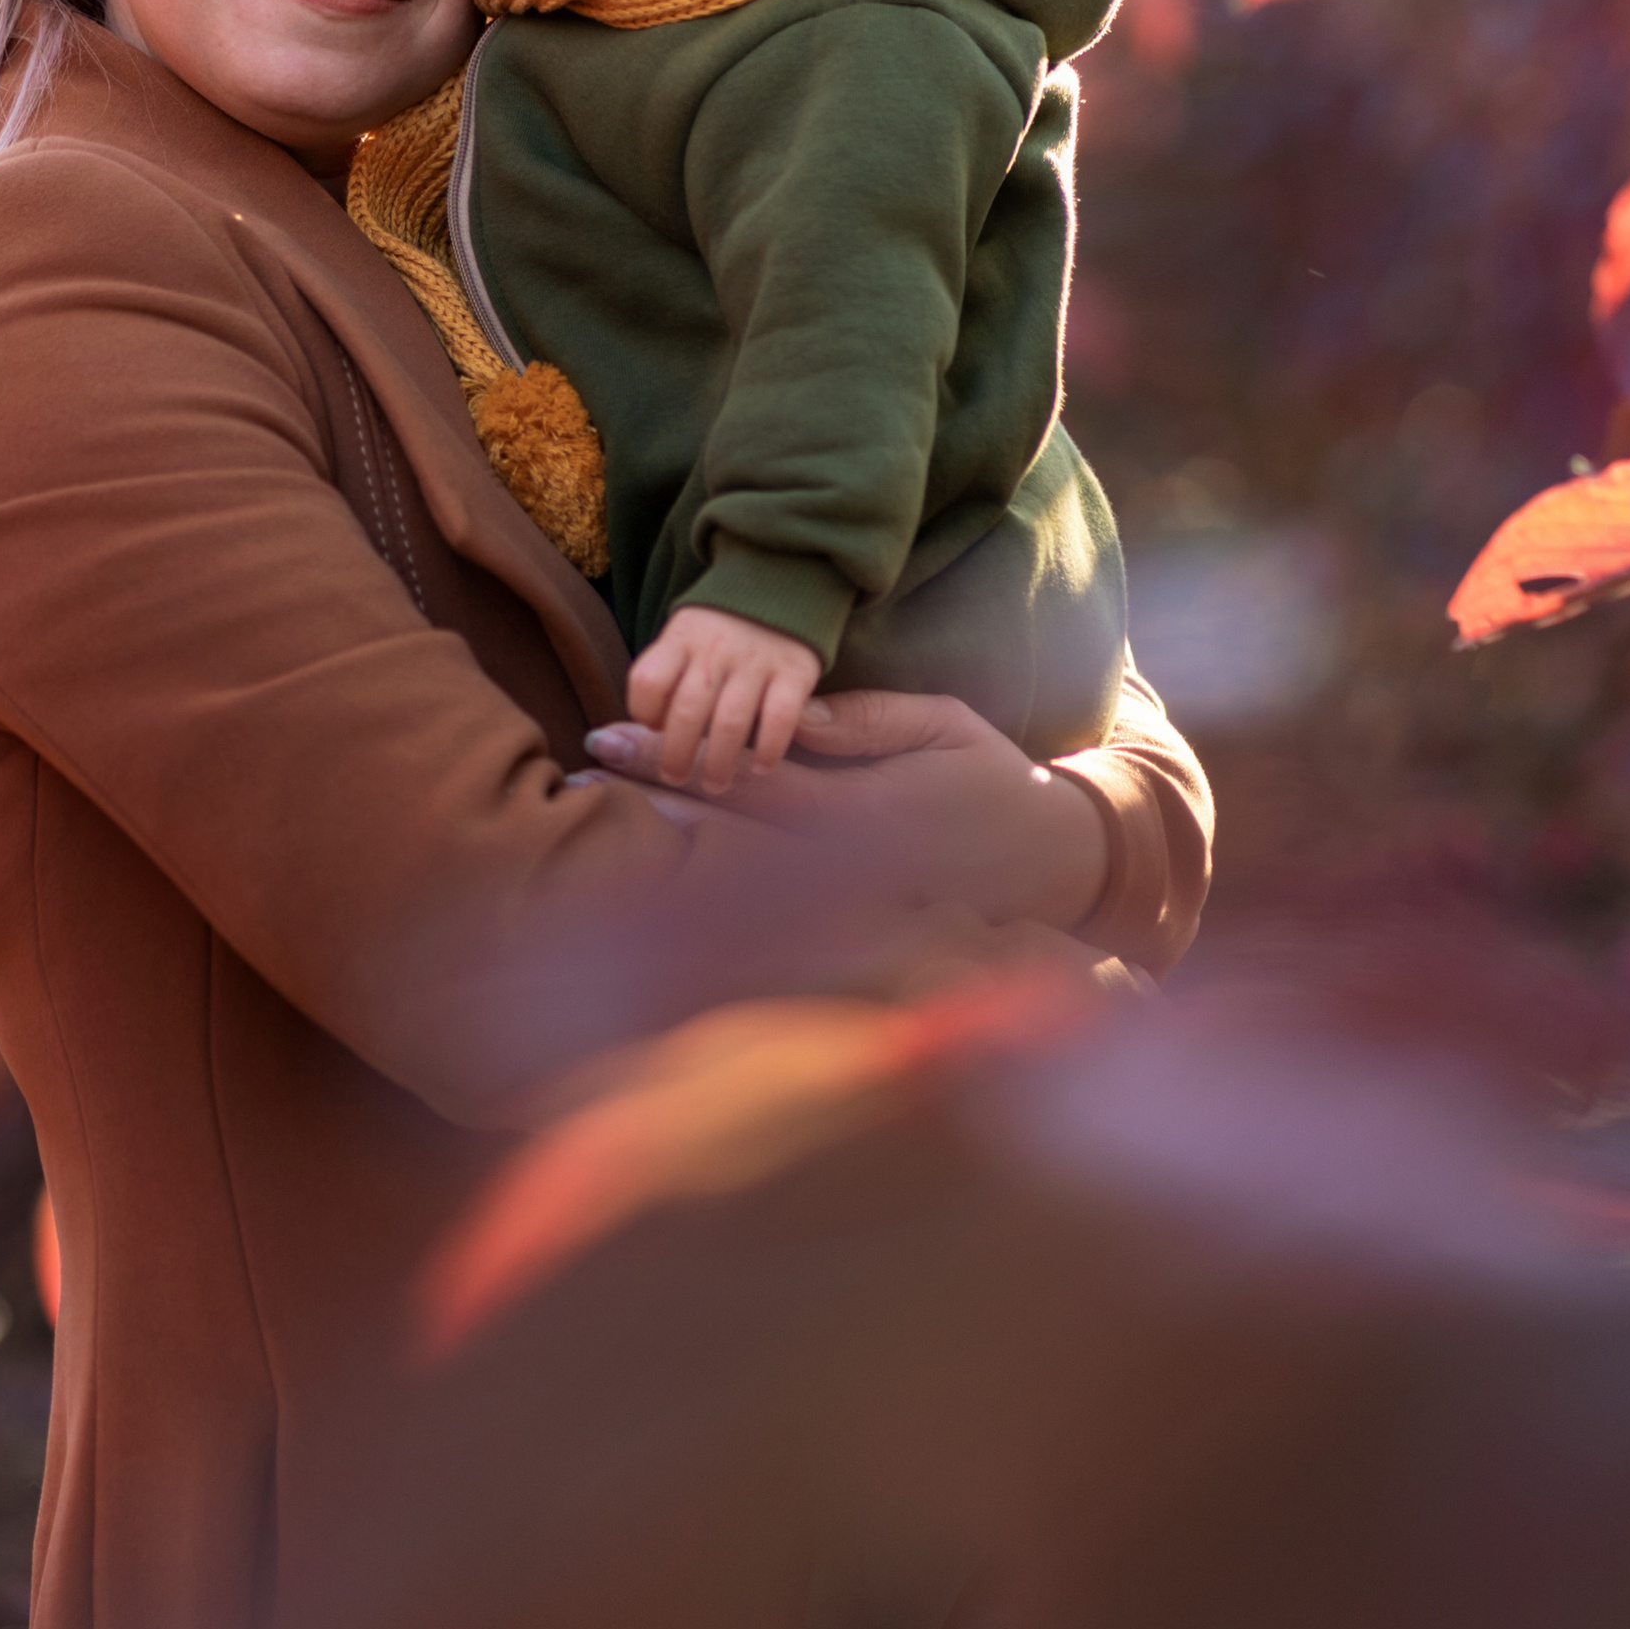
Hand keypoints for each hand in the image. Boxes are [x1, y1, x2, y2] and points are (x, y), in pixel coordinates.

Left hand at [583, 687, 1108, 932]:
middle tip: (580, 764)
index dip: (670, 761)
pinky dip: (705, 868)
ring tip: (595, 800)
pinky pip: (762, 889)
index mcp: (860, 813)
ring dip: (663, 836)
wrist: (1048, 860)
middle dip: (648, 795)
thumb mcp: (940, 725)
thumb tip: (791, 716)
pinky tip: (655, 852)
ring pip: (732, 868)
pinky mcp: (843, 912)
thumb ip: (863, 724)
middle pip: (720, 832)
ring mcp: (840, 897)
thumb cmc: (994, 777)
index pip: (743, 784)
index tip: (610, 735)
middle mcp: (839, 866)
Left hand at [626, 605, 823, 794]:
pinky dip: (769, 749)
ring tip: (714, 784)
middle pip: (686, 710)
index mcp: (681, 637)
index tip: (652, 732)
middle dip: (675, 755)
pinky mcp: (795, 670)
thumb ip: (663, 678)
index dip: (643, 713)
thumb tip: (626, 737)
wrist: (784, 586)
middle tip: (675, 778)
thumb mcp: (683, 639)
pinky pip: (779, 718)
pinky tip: (761, 768)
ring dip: (718, 762)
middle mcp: (716, 647)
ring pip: (730, 721)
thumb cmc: (720, 632)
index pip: (647, 680)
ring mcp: (757, 658)